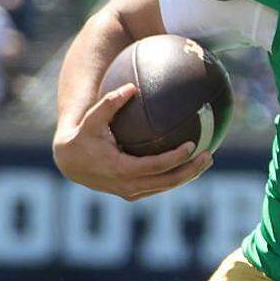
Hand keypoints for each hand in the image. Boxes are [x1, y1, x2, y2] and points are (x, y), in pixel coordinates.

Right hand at [53, 83, 212, 200]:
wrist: (70, 163)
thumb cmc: (83, 136)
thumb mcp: (92, 119)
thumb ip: (109, 103)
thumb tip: (131, 86)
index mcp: (119, 169)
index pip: (155, 167)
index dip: (175, 158)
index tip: (192, 145)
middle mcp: (127, 185)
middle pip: (166, 181)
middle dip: (190, 170)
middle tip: (209, 155)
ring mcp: (130, 192)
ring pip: (165, 187)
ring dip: (188, 176)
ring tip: (207, 159)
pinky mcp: (132, 193)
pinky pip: (159, 187)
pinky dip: (176, 177)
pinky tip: (191, 163)